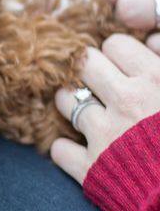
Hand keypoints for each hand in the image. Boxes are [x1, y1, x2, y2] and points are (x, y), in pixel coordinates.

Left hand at [52, 35, 159, 183]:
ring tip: (84, 111)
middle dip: (88, 71)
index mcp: (157, 80)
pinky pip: (60, 149)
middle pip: (84, 64)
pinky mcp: (92, 169)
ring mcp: (105, 135)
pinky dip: (67, 149)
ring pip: (64, 100)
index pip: (115, 45)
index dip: (118, 55)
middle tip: (98, 84)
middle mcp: (127, 102)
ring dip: (71, 103)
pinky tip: (79, 149)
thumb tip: (152, 42)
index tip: (123, 67)